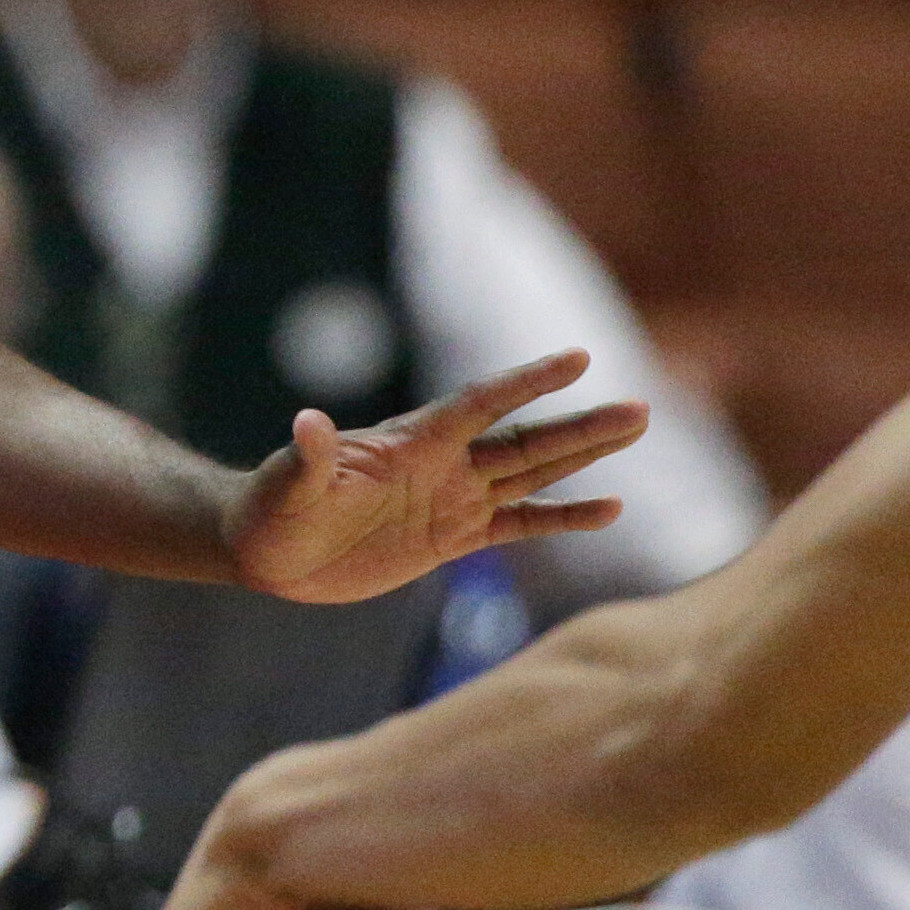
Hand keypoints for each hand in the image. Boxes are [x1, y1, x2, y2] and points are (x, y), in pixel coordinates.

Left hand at [223, 349, 646, 605]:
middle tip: (642, 408)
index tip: (577, 358)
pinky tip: (608, 507)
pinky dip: (563, 516)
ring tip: (635, 427)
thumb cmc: (272, 509)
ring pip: (532, 471)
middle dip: (581, 425)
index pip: (480, 404)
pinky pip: (520, 523)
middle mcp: (441, 463)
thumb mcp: (287, 483)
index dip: (525, 383)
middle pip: (524, 439)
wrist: (268, 551)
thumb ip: (308, 456)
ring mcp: (452, 498)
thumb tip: (307, 422)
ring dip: (583, 454)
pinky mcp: (453, 537)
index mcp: (410, 442)